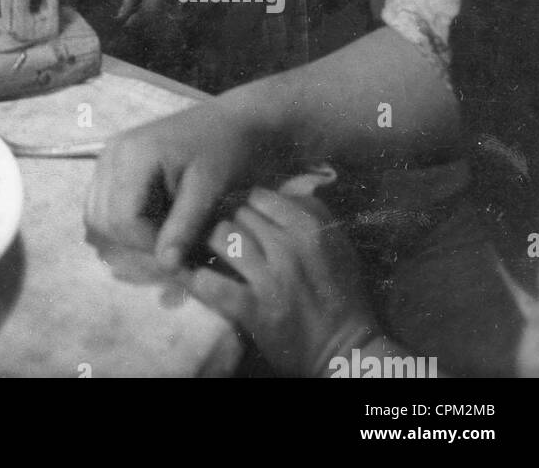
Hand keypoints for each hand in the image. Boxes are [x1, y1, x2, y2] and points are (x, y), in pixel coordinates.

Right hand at [86, 101, 273, 270]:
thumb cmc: (225, 150)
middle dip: (138, 241)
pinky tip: (154, 218)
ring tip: (165, 230)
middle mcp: (111, 153)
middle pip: (104, 219)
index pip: (122, 219)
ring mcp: (107, 156)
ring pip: (97, 215)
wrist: (230, 122)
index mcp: (132, 155)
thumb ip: (184, 227)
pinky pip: (101, 204)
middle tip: (176, 243)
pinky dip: (122, 220)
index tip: (183, 250)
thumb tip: (165, 267)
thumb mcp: (209, 189)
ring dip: (129, 232)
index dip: (149, 243)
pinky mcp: (111, 163)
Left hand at [188, 187, 377, 375]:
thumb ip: (311, 211)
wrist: (347, 350)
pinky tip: (191, 276)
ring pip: (221, 236)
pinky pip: (211, 284)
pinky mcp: (252, 309)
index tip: (251, 220)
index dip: (251, 207)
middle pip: (238, 214)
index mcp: (310, 226)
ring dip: (218, 246)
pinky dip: (196, 279)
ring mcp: (269, 278)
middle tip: (238, 241)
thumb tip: (280, 189)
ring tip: (222, 256)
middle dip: (236, 225)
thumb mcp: (338, 243)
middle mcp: (288, 246)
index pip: (259, 195)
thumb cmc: (342, 293)